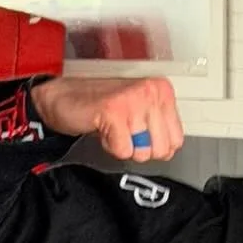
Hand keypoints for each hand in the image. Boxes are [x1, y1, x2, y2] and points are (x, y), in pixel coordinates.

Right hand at [30, 75, 184, 162]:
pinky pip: (123, 150)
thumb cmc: (103, 106)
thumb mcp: (141, 115)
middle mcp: (150, 91)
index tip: (140, 132)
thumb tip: (171, 150)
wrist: (65, 97)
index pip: (177, 140)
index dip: (155, 146)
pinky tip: (103, 127)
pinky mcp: (114, 111)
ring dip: (123, 146)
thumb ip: (160, 130)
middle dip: (140, 148)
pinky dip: (110, 146)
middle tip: (124, 130)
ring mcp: (133, 100)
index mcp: (161, 91)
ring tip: (113, 126)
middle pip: (161, 149)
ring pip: (141, 151)